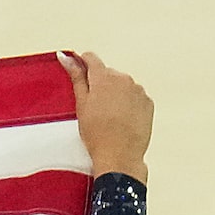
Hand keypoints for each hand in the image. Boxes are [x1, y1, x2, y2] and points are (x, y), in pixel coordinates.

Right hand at [59, 51, 150, 180]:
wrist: (119, 156)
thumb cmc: (98, 135)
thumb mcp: (81, 105)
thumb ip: (76, 77)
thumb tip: (67, 58)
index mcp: (104, 77)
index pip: (91, 59)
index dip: (83, 64)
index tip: (79, 70)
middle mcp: (123, 79)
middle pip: (108, 74)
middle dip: (101, 85)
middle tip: (94, 108)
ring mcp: (138, 90)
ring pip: (123, 86)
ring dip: (116, 95)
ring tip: (109, 118)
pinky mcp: (147, 102)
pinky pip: (135, 98)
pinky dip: (129, 105)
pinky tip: (121, 121)